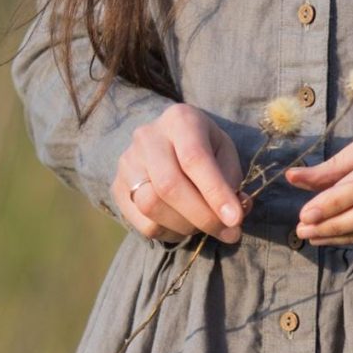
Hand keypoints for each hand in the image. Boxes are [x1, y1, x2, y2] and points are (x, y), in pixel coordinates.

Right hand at [114, 103, 246, 243]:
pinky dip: (169, 232)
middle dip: (202, 216)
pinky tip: (183, 224)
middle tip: (228, 233)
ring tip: (204, 224)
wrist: (165, 141)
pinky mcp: (117, 187)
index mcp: (180, 120)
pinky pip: (142, 222)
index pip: (194, 158)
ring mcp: (127, 162)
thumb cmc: (204, 146)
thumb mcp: (224, 152)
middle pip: (169, 185)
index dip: (215, 192)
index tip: (235, 219)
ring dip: (186, 226)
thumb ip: (231, 180)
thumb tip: (232, 217)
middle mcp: (147, 137)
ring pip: (151, 206)